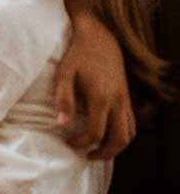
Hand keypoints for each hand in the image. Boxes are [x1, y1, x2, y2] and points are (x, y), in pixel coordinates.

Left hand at [55, 17, 135, 158]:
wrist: (100, 38)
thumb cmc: (77, 55)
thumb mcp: (64, 74)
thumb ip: (63, 99)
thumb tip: (61, 124)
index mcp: (100, 97)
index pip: (95, 132)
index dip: (80, 143)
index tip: (67, 142)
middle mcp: (117, 101)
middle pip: (119, 140)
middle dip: (103, 153)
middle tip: (86, 155)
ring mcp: (125, 99)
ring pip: (130, 134)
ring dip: (116, 147)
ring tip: (96, 149)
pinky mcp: (128, 96)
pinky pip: (132, 123)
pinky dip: (123, 135)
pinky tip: (106, 134)